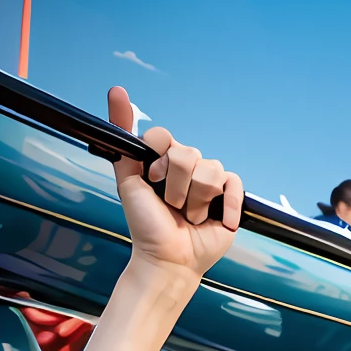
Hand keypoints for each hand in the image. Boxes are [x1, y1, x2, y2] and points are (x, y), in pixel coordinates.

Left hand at [108, 89, 242, 279]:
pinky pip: (234, 183)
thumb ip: (123, 140)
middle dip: (177, 187)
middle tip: (172, 207)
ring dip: (196, 200)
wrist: (168, 259)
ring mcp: (210, 182)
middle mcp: (187, 167)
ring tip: (190, 217)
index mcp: (164, 160)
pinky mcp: (230, 198)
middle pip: (188, 154)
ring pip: (209, 170)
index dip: (160, 159)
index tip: (152, 181)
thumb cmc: (147, 225)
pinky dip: (227, 204)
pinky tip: (218, 221)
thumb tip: (117, 91)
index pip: (164, 136)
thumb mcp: (127, 181)